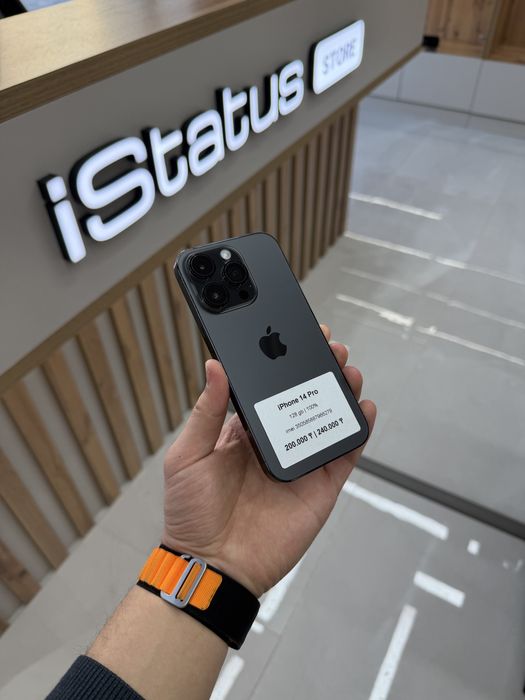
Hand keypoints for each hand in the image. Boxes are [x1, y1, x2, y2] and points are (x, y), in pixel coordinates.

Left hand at [162, 325, 375, 597]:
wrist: (213, 565)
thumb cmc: (191, 513)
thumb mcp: (188, 455)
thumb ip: (206, 412)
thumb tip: (215, 366)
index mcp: (245, 432)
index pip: (270, 389)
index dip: (283, 362)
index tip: (295, 335)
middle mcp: (276, 442)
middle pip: (304, 398)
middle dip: (318, 370)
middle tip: (329, 346)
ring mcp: (301, 463)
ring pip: (327, 419)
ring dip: (340, 392)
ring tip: (347, 368)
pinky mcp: (321, 486)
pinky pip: (344, 454)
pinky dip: (357, 430)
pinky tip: (363, 407)